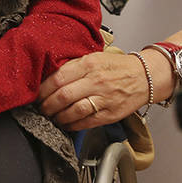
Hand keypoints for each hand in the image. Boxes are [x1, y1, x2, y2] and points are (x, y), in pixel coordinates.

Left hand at [36, 51, 164, 130]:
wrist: (144, 76)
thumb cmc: (117, 67)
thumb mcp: (94, 57)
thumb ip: (74, 66)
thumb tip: (49, 77)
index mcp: (89, 64)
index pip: (58, 77)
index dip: (43, 89)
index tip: (36, 94)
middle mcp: (96, 81)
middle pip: (63, 96)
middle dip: (47, 105)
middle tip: (41, 108)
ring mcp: (104, 98)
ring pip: (73, 111)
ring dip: (58, 117)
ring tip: (52, 117)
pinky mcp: (110, 114)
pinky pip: (86, 122)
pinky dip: (72, 125)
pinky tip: (66, 123)